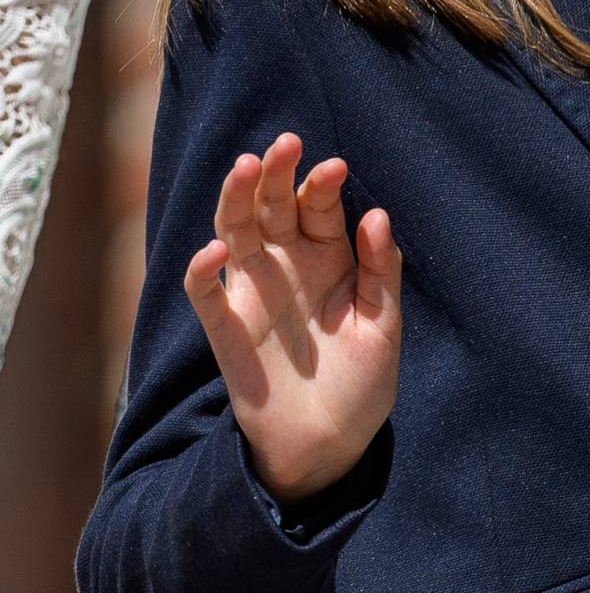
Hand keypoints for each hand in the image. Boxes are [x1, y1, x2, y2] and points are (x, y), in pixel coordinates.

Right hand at [184, 132, 402, 502]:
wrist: (328, 447)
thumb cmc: (361, 384)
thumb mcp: (383, 327)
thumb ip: (379, 272)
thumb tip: (376, 214)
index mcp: (329, 258)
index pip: (319, 207)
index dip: (323, 185)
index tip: (335, 168)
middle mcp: (287, 266)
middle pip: (274, 206)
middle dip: (277, 174)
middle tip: (285, 144)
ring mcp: (253, 294)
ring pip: (236, 232)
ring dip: (236, 199)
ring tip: (245, 167)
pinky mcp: (226, 330)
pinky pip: (206, 294)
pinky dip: (203, 269)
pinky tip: (215, 250)